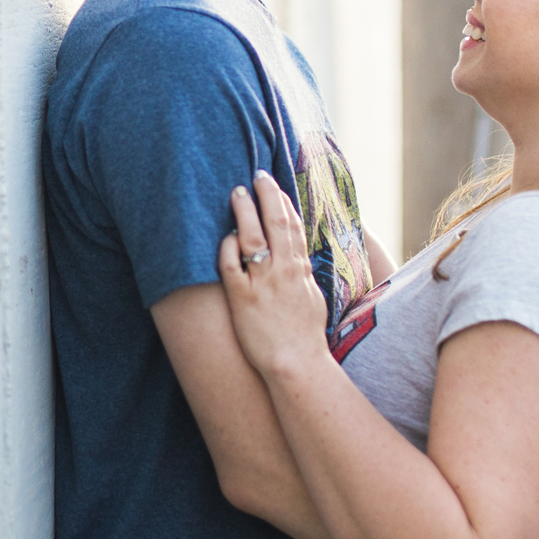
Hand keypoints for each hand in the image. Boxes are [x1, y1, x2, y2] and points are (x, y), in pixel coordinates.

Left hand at [214, 173, 330, 381]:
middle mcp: (283, 271)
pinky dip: (228, 248)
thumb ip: (304, 276)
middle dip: (268, 195)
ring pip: (254, 238)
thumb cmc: (305, 337)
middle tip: (258, 174)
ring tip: (236, 192)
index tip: (275, 186)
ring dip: (245, 212)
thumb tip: (301, 260)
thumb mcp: (312, 299)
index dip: (284, 203)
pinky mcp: (243, 298)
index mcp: (300, 270)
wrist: (297, 364)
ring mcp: (263, 283)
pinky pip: (232, 266)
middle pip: (276, 223)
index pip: (293, 227)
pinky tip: (225, 235)